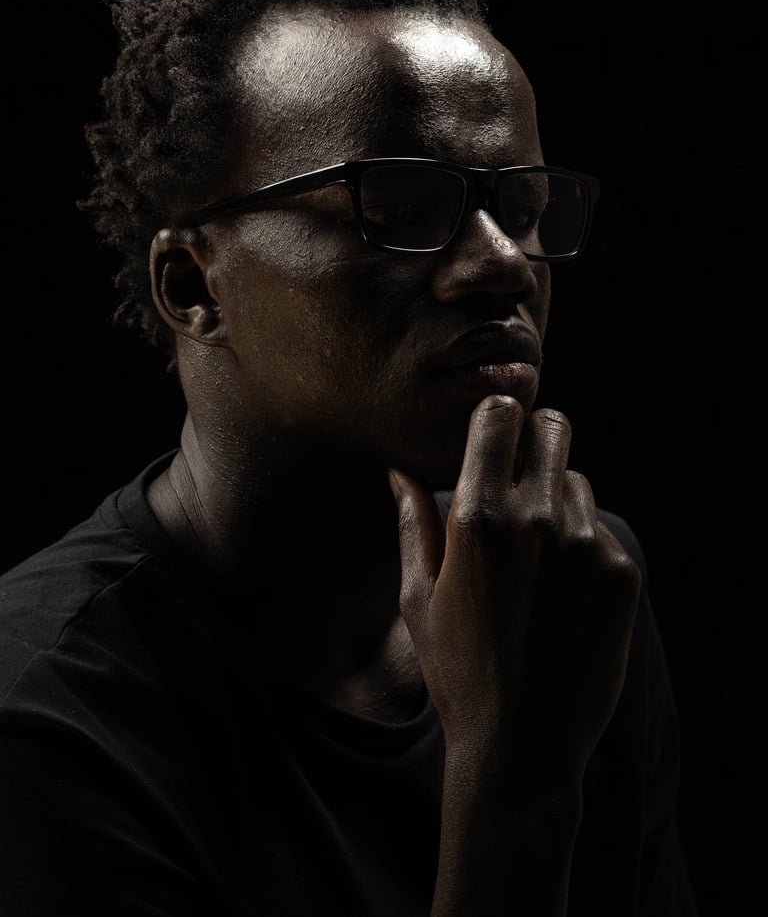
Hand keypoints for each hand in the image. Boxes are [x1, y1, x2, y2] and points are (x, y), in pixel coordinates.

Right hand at [389, 395, 641, 783]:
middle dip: (533, 439)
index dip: (494, 417)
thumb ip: (412, 521)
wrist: (523, 747)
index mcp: (478, 515)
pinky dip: (583, 544)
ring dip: (556, 498)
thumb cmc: (457, 670)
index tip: (490, 433)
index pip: (500, 414)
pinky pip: (601, 529)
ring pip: (576, 480)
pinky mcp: (621, 573)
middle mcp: (538, 518)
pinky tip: (562, 593)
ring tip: (535, 556)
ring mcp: (587, 544)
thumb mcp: (418, 596)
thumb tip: (398, 469)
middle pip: (552, 426)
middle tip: (518, 475)